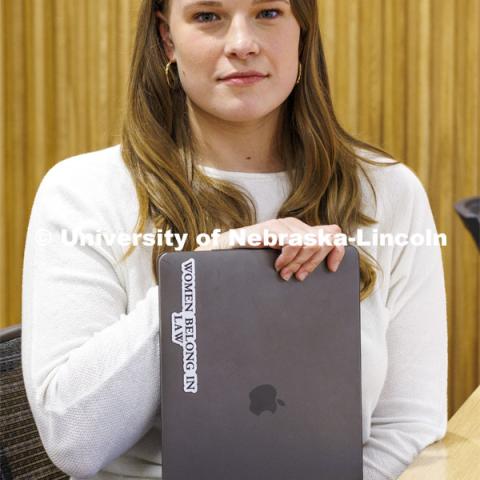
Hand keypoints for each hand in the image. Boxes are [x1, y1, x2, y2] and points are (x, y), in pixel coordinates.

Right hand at [194, 217, 344, 280]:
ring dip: (299, 262)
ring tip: (284, 272)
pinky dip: (288, 257)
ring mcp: (283, 224)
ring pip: (311, 243)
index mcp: (301, 231)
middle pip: (324, 241)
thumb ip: (303, 261)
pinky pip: (294, 242)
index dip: (337, 251)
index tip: (332, 269)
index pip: (333, 232)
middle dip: (313, 262)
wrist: (227, 254)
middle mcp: (294, 225)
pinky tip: (277, 265)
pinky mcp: (272, 228)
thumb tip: (331, 266)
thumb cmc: (254, 261)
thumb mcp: (285, 263)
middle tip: (298, 276)